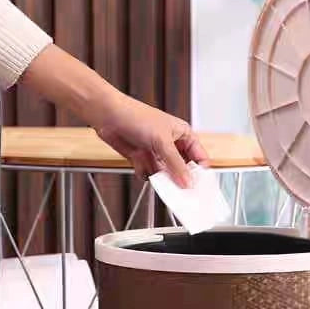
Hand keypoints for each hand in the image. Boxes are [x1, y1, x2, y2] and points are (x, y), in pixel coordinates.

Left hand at [22, 44, 207, 186]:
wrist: (108, 116)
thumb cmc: (136, 116)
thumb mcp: (162, 142)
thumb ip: (176, 165)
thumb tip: (188, 183)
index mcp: (183, 135)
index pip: (199, 158)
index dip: (200, 173)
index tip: (200, 188)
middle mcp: (171, 145)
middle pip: (183, 169)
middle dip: (180, 179)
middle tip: (181, 192)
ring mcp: (157, 153)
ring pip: (165, 174)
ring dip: (161, 178)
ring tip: (157, 175)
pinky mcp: (143, 159)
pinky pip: (149, 175)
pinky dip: (145, 173)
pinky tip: (140, 163)